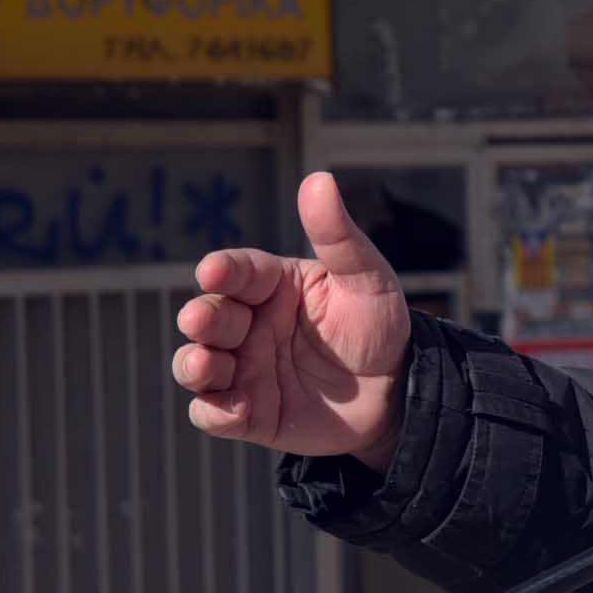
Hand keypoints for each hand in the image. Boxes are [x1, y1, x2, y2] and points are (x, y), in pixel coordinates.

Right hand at [175, 172, 411, 470]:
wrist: (399, 393)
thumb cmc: (379, 327)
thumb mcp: (366, 279)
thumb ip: (338, 237)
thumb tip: (319, 179)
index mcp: (272, 286)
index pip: (237, 272)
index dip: (222, 271)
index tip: (214, 272)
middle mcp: (249, 324)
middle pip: (207, 317)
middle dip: (200, 318)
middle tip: (205, 322)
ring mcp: (244, 369)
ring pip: (197, 364)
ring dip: (193, 364)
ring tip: (206, 364)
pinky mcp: (249, 413)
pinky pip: (213, 413)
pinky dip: (214, 411)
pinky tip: (236, 409)